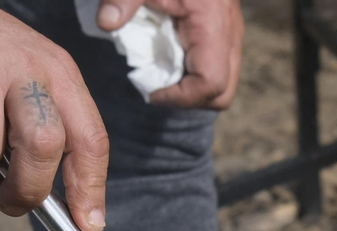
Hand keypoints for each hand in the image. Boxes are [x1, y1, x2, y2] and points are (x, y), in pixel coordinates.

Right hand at [0, 0, 110, 230]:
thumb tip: (53, 205)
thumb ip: (44, 132)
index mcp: (56, 72)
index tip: (88, 225)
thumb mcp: (27, 78)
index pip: (88, 138)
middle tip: (11, 200)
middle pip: (42, 147)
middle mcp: (21, 67)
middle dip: (28, 190)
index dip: (90, 188)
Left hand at [97, 0, 244, 109]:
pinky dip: (195, 72)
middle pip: (224, 92)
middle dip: (191, 100)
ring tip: (163, 75)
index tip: (151, 92)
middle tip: (158, 89)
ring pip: (225, 82)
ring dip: (194, 87)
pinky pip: (218, 65)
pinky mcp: (224, 30)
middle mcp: (229, 33)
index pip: (210, 83)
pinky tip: (170, 55)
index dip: (181, 97)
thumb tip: (106, 23)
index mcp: (212, 24)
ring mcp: (230, 33)